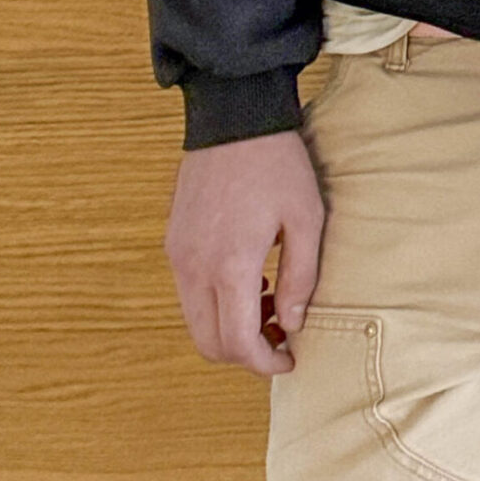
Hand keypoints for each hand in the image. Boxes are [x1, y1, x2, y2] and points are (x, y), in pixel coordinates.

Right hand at [164, 129, 324, 376]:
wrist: (234, 116)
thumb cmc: (277, 162)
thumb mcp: (306, 218)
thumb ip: (301, 277)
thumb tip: (292, 323)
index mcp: (230, 265)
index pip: (238, 343)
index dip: (265, 363)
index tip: (289, 359)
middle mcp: (194, 267)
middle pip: (208, 343)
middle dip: (244, 353)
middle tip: (279, 335)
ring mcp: (178, 254)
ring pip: (194, 320)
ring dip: (229, 326)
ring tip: (269, 300)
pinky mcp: (173, 240)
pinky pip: (188, 292)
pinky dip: (214, 302)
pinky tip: (247, 276)